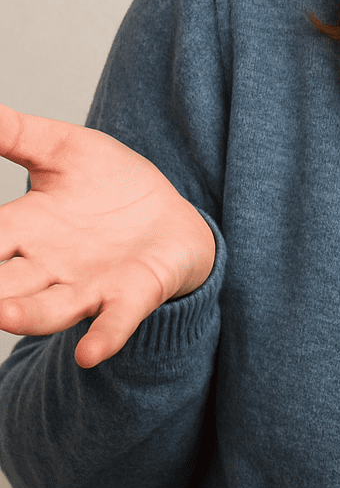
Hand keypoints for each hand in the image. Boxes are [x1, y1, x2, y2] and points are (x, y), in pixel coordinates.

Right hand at [0, 104, 215, 367]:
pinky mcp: (133, 295)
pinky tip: (89, 353)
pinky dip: (103, 336)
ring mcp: (89, 286)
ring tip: (0, 315)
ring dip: (24, 316)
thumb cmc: (113, 187)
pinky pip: (115, 321)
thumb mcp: (66, 151)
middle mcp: (46, 267)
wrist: (174, 215)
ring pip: (48, 309)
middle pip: (0, 285)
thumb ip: (17, 134)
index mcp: (22, 230)